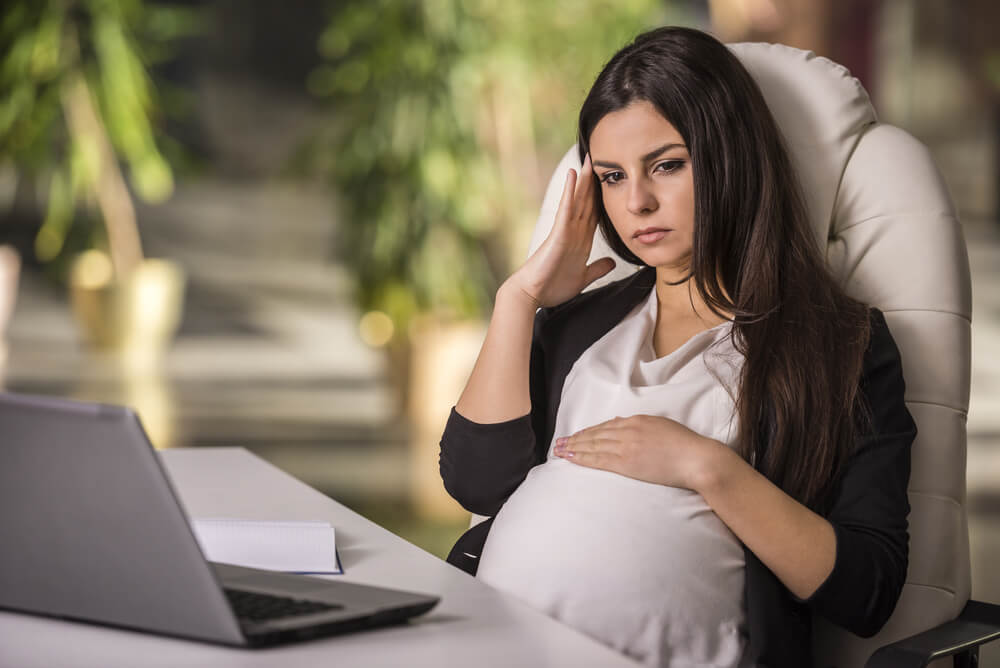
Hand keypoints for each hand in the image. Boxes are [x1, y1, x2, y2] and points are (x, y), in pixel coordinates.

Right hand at [507, 152, 615, 307]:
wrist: (532, 294)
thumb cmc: (552, 287)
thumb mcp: (583, 277)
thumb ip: (597, 268)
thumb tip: (612, 262)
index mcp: (581, 241)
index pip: (595, 214)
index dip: (602, 197)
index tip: (610, 181)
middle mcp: (574, 231)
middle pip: (587, 201)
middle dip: (594, 181)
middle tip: (599, 158)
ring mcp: (566, 230)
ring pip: (578, 199)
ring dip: (583, 179)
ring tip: (588, 158)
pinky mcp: (558, 233)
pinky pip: (566, 208)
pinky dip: (570, 191)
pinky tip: (573, 175)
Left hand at [552, 414, 725, 489]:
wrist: (696, 458)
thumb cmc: (686, 446)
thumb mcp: (662, 427)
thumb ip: (643, 427)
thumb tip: (627, 429)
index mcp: (637, 420)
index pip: (607, 425)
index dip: (590, 431)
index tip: (578, 435)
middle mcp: (628, 430)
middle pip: (595, 434)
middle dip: (576, 438)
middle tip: (559, 442)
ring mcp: (626, 445)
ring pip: (592, 445)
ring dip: (573, 447)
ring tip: (558, 450)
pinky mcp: (626, 462)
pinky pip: (598, 459)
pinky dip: (581, 458)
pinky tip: (570, 458)